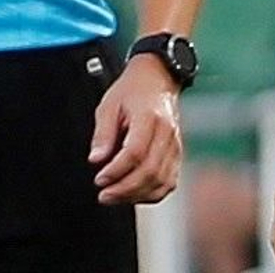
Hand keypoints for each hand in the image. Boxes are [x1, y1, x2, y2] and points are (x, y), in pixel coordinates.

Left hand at [89, 56, 182, 204]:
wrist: (158, 78)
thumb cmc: (133, 90)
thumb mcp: (109, 105)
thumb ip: (103, 133)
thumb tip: (96, 160)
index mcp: (149, 117)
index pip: (135, 152)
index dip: (116, 170)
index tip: (100, 179)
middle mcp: (167, 132)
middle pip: (150, 171)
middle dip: (125, 189)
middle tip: (104, 195)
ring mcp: (175, 144)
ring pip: (162, 181)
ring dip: (138, 195)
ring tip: (116, 196)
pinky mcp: (177, 153)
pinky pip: (170, 181)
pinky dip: (153, 194)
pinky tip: (135, 194)